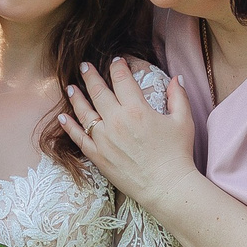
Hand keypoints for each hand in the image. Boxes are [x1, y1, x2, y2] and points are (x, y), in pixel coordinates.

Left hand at [57, 58, 191, 204]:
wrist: (166, 186)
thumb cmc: (177, 154)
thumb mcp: (183, 121)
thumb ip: (178, 97)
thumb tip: (176, 78)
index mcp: (137, 109)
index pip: (122, 80)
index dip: (118, 67)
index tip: (116, 60)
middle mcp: (116, 121)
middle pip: (98, 92)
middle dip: (90, 76)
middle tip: (84, 66)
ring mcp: (104, 139)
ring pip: (84, 112)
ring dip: (76, 97)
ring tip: (70, 87)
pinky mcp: (98, 156)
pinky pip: (79, 138)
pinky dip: (69, 126)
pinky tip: (63, 117)